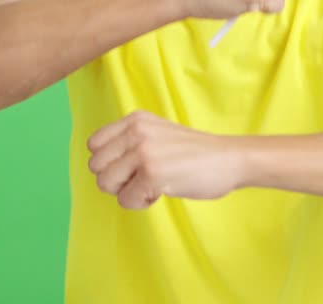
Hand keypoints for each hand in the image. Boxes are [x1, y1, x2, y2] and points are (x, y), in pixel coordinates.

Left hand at [87, 110, 243, 209]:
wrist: (228, 159)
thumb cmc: (194, 153)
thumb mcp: (157, 133)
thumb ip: (130, 141)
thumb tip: (100, 165)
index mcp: (135, 119)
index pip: (93, 145)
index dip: (109, 162)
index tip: (132, 166)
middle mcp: (135, 131)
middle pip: (96, 166)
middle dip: (115, 180)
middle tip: (142, 179)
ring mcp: (143, 152)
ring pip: (106, 183)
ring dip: (127, 192)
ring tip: (151, 185)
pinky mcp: (152, 174)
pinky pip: (125, 200)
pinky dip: (141, 203)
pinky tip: (161, 192)